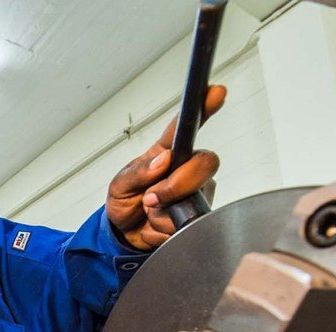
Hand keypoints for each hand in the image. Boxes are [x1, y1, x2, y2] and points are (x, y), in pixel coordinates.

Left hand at [107, 85, 226, 250]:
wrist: (125, 235)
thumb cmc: (125, 202)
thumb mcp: (119, 186)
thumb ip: (138, 173)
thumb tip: (163, 160)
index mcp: (165, 153)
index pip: (186, 127)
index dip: (203, 108)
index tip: (216, 92)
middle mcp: (186, 168)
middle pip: (203, 164)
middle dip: (176, 184)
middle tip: (150, 197)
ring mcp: (196, 191)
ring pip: (195, 197)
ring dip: (164, 211)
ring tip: (150, 212)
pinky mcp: (198, 214)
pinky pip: (187, 222)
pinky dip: (164, 228)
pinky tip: (157, 224)